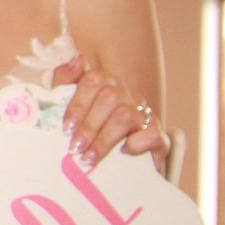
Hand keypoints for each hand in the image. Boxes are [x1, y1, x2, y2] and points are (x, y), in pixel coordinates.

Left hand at [51, 53, 166, 168]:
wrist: (123, 164)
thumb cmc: (93, 133)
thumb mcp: (74, 110)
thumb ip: (66, 82)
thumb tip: (76, 59)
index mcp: (108, 84)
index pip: (94, 81)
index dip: (78, 104)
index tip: (66, 128)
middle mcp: (129, 95)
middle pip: (109, 98)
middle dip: (89, 125)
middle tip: (75, 148)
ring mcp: (146, 114)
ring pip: (126, 116)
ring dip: (104, 139)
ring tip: (89, 157)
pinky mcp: (159, 136)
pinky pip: (151, 134)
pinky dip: (136, 143)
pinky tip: (123, 152)